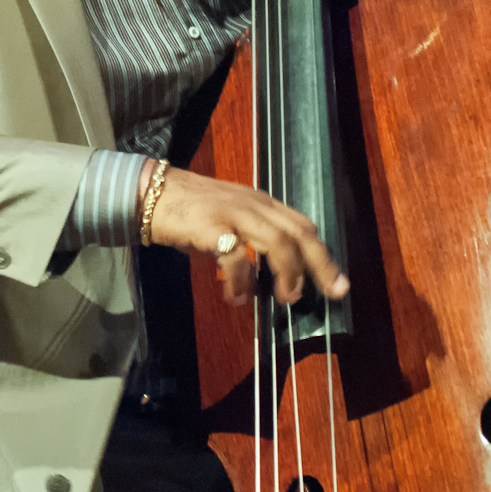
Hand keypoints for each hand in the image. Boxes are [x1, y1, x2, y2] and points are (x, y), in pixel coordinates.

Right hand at [139, 163, 348, 306]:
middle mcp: (255, 205)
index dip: (323, 255)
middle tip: (332, 292)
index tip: (337, 282)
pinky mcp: (211, 226)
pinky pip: (236, 255)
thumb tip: (274, 272)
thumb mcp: (233, 218)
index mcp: (263, 203)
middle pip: (299, 233)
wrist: (153, 194)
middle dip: (320, 265)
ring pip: (277, 241)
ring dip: (287, 272)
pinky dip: (241, 280)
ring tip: (286, 297)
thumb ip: (256, 238)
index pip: (303, 226)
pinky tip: (236, 297)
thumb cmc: (193, 210)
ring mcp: (233, 213)